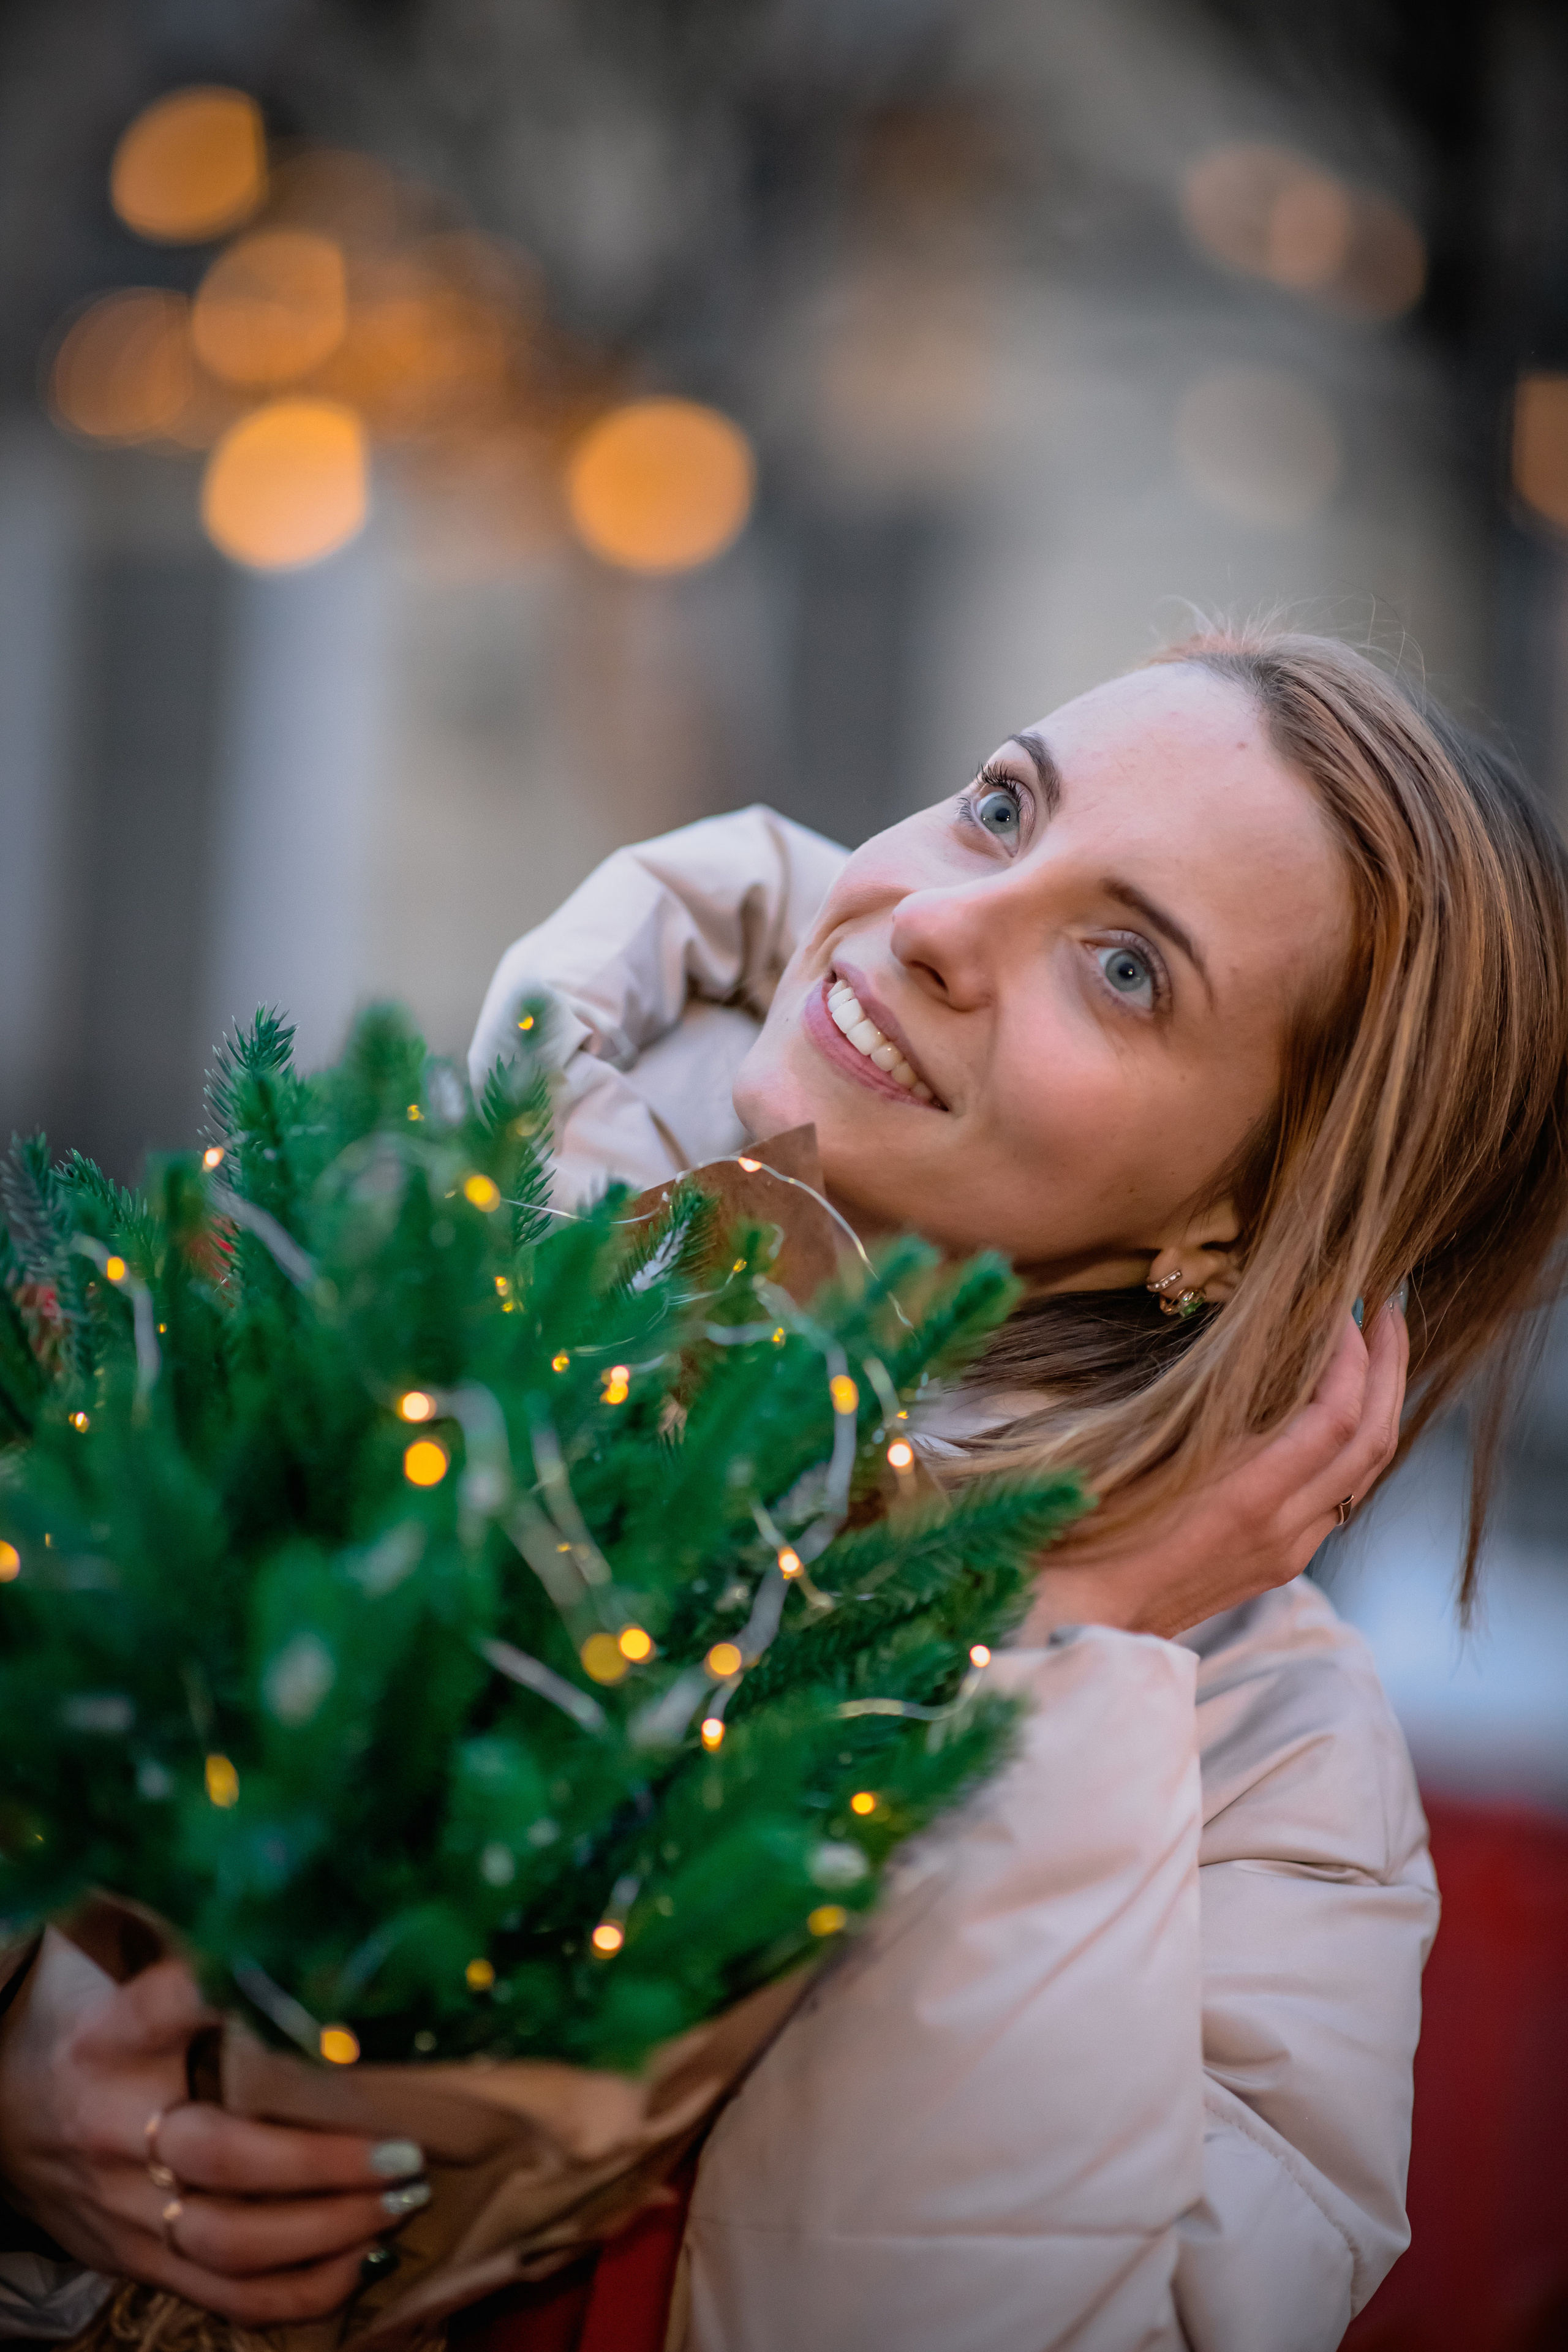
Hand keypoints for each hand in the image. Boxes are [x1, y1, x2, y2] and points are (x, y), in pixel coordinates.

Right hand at [0, 1942, 427, 2326]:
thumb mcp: (118, 1983)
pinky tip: (364, 2255)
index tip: (310, 1990)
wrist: (1, 2117)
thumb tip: (292, 1927)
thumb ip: (194, 1963)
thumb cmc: (89, 2038)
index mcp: (107, 2043)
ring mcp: (125, 2207)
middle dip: (327, 2159)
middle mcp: (113, 2128)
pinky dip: (303, 2288)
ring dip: (332, 2227)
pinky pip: (226, 2295)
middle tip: (404, 2146)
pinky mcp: (137, 2261)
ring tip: (402, 2196)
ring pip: (234, 2239)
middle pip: (226, 2154)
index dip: (230, 1996)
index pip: (166, 2007)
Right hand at [1022, 1297, 1408, 1642]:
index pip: (1336, 1414)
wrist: (1086, 1614)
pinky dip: (1355, 1442)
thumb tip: (1251, 1340)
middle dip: (1391, 1365)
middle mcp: (1283, 1527)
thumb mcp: (1140, 1451)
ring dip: (1384, 1402)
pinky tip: (1343, 1410)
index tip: (1340, 1302)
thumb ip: (1206, 1404)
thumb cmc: (1090, 1522)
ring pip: (1367, 1471)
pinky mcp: (1283, 1561)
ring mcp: (1289, 1549)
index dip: (1351, 1353)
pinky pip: (1342, 1494)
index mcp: (1247, 1496)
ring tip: (1380, 1349)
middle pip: (1374, 1439)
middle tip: (1388, 1306)